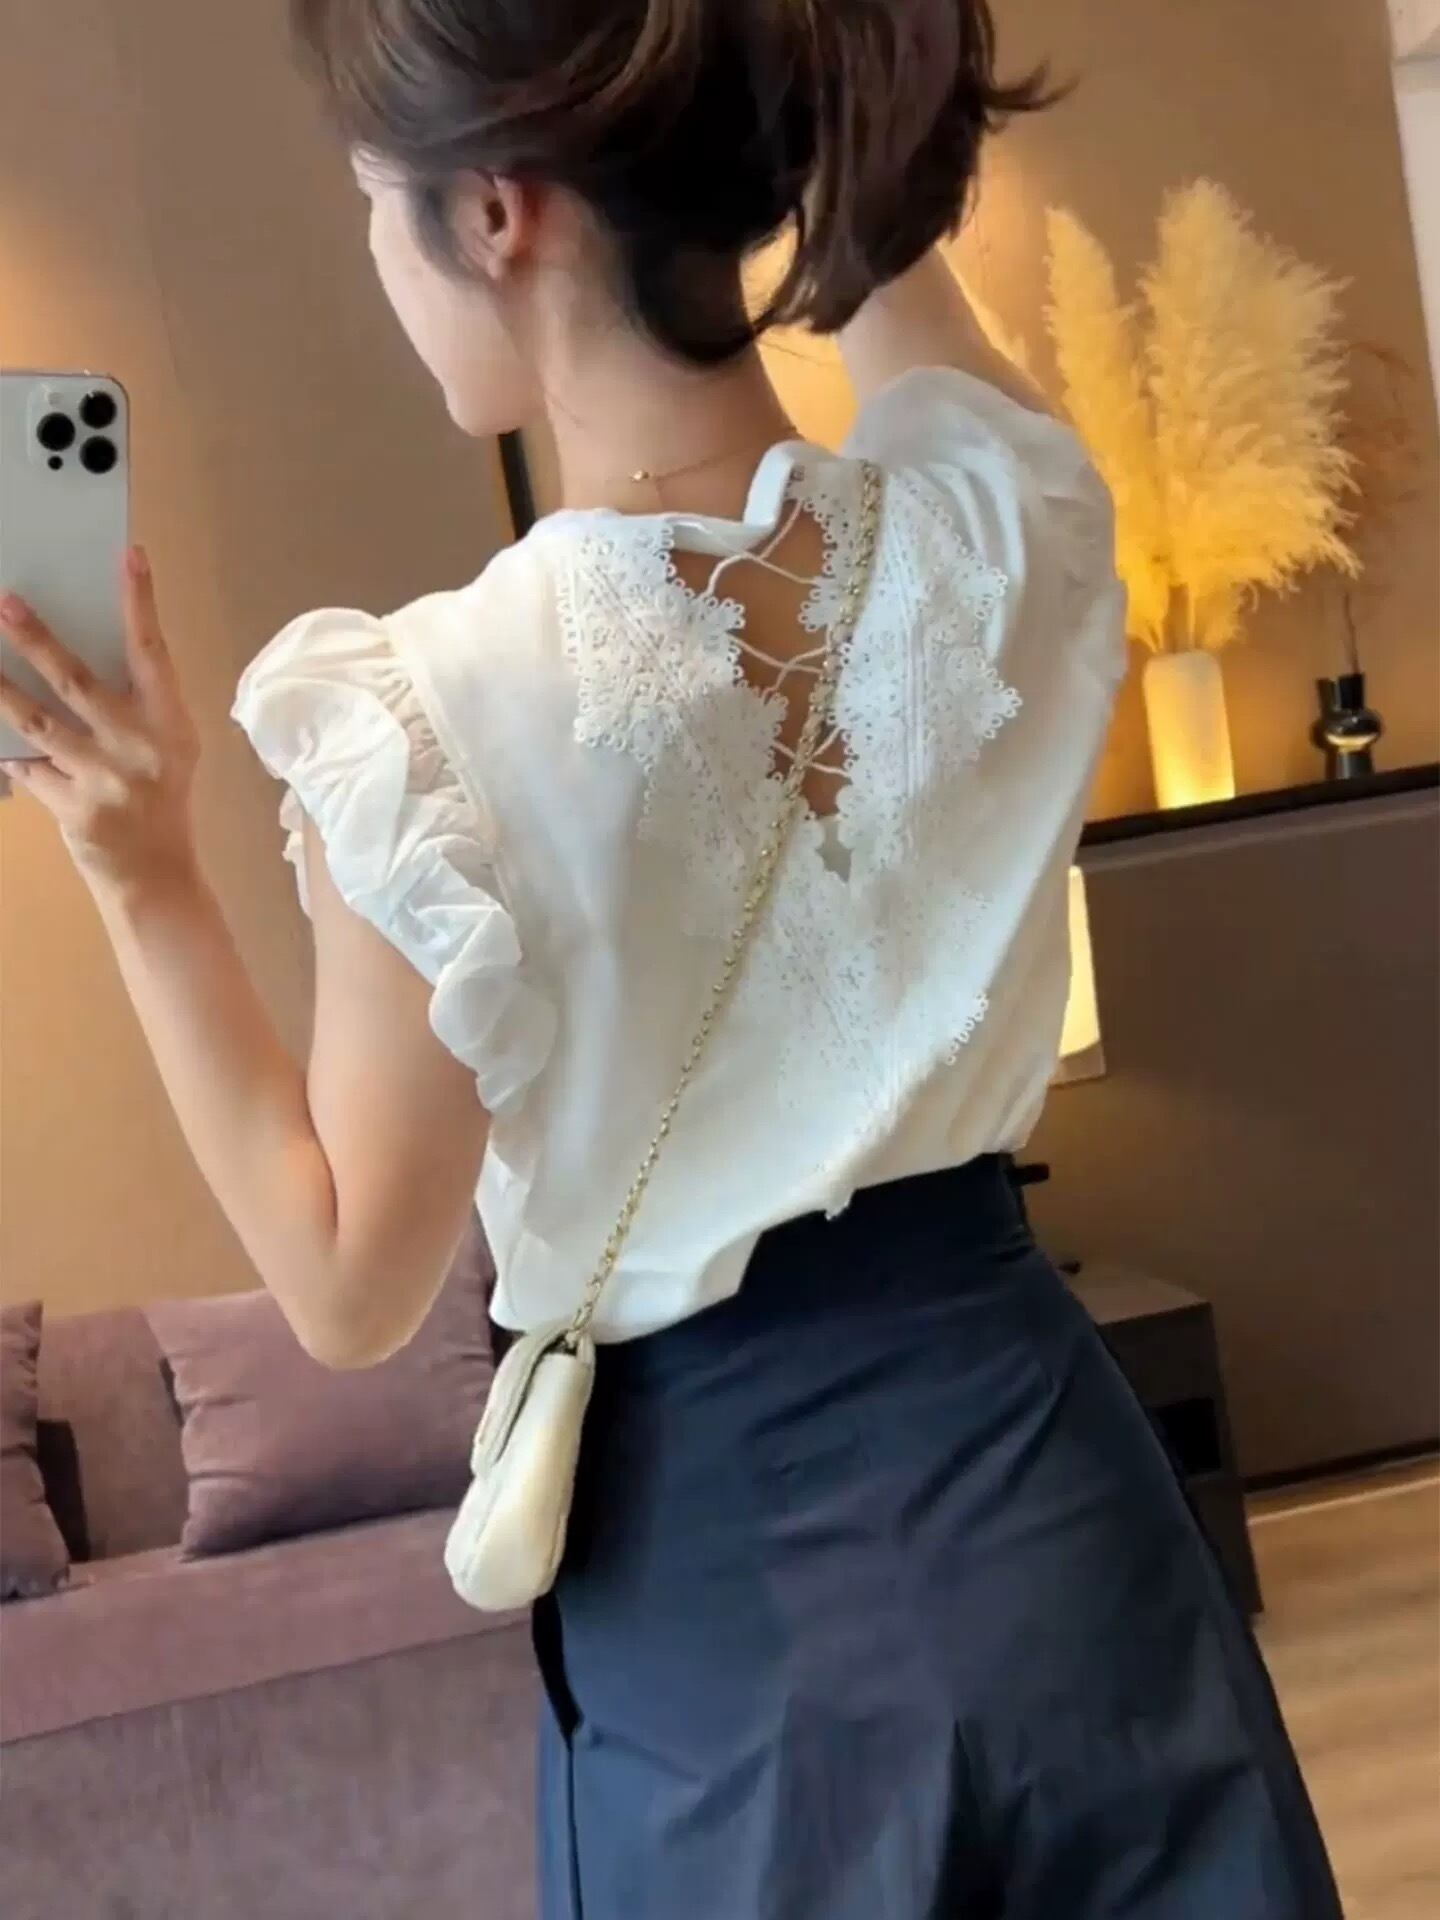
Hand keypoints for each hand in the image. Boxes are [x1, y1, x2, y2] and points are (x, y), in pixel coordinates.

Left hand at [0, 550, 199, 893]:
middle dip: (37, 640)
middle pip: (77, 682)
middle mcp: (138, 746)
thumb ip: (133, 706)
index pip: (152, 651)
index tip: (130, 556)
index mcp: (169, 723)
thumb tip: (72, 658)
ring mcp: (103, 778)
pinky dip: (10, 752)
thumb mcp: (168, 747)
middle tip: (4, 602)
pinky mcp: (72, 807)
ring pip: (37, 723)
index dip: (140, 603)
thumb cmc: (160, 798)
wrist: (156, 872)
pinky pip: (28, 767)